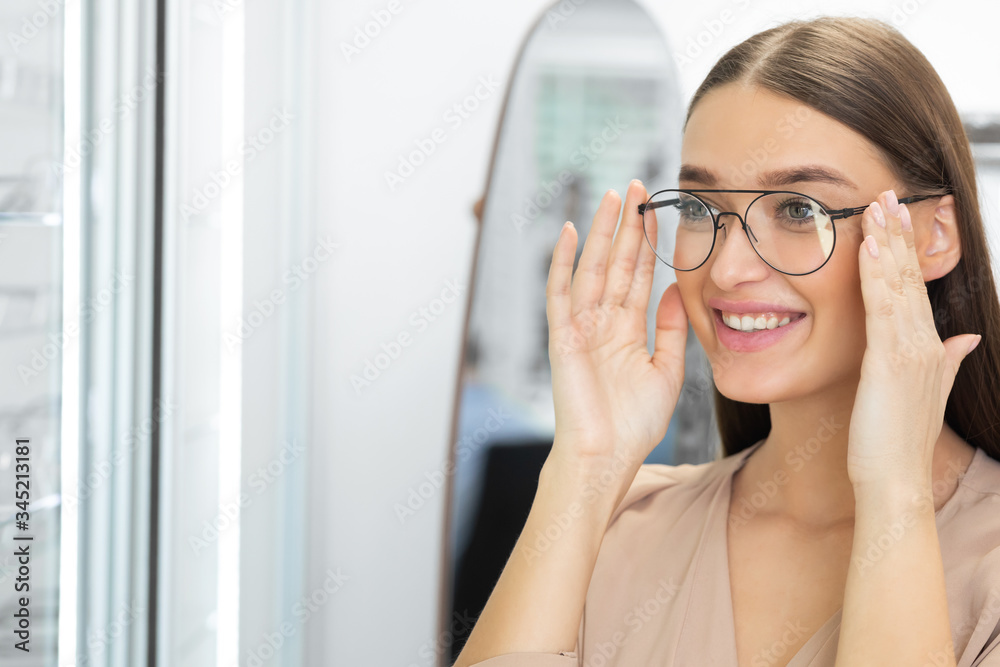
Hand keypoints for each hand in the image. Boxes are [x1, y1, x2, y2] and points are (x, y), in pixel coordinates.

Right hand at [545, 179, 689, 475]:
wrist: (606, 458)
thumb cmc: (633, 425)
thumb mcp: (667, 373)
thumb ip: (671, 332)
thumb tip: (673, 292)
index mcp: (625, 330)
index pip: (637, 276)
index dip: (647, 243)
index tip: (656, 210)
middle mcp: (601, 322)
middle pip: (615, 263)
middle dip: (626, 225)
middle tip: (635, 185)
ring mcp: (580, 327)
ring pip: (592, 268)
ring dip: (602, 232)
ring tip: (612, 197)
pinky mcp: (563, 337)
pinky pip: (560, 293)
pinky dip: (561, 262)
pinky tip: (569, 232)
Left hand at [847, 189, 980, 488]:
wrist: (896, 479)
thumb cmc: (900, 440)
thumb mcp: (928, 393)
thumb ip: (947, 361)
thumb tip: (964, 338)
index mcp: (931, 348)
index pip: (917, 288)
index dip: (907, 250)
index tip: (897, 217)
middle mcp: (927, 343)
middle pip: (912, 277)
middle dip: (900, 233)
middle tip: (889, 194)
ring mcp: (911, 351)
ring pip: (899, 284)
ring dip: (888, 241)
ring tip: (878, 206)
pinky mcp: (890, 361)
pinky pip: (882, 308)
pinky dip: (876, 274)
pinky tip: (868, 246)